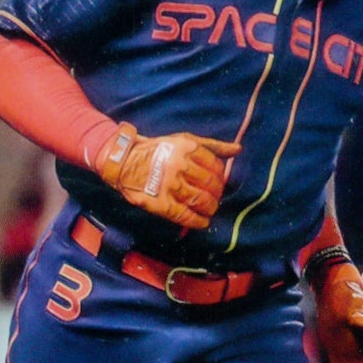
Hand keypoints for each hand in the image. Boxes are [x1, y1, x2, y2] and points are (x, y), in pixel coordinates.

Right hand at [95, 123, 238, 230]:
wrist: (123, 161)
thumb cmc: (158, 150)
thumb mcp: (184, 140)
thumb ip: (212, 146)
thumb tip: (238, 149)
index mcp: (187, 148)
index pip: (216, 167)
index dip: (220, 177)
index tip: (218, 182)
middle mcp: (180, 165)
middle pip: (211, 185)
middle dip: (217, 193)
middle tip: (215, 197)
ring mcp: (170, 185)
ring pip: (201, 201)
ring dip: (210, 207)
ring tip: (209, 208)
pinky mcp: (160, 203)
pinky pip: (185, 216)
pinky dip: (198, 221)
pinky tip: (202, 221)